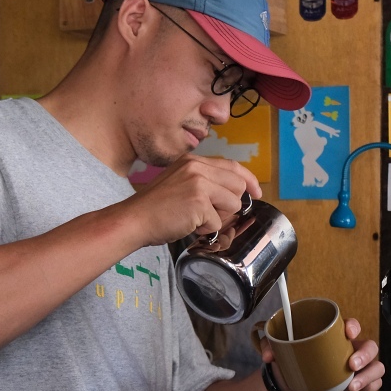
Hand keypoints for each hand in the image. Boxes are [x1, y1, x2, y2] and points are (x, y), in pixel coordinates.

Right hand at [126, 154, 261, 245]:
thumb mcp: (180, 182)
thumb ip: (205, 182)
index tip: (257, 192)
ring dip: (218, 218)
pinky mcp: (198, 202)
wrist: (133, 219)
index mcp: (193, 161)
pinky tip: (187, 224)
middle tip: (209, 214)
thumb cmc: (155, 208)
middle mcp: (197, 167)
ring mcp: (198, 183)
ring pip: (233, 204)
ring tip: (194, 218)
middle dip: (230, 205)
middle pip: (238, 186)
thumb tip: (235, 195)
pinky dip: (205, 229)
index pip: (233, 166)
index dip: (249, 180)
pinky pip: (217, 222)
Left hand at [257, 318, 382, 390]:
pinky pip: (373, 382)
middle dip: (365, 355)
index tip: (348, 332)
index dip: (354, 327)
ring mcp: (358, 366)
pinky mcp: (357, 381)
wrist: (295, 378)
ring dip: (369, 375)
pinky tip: (358, 390)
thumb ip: (273, 346)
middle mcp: (351, 348)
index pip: (352, 325)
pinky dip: (370, 386)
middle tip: (351, 365)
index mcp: (336, 334)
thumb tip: (270, 354)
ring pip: (376, 366)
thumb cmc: (294, 356)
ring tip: (352, 386)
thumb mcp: (281, 348)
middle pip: (370, 346)